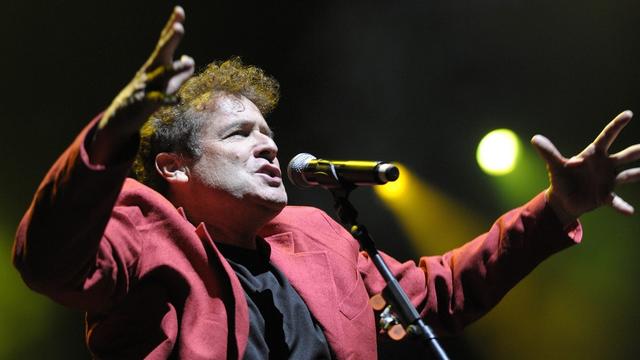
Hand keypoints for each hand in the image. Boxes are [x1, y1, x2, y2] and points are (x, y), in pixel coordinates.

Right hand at [91, 6, 194, 163]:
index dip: (171, 26)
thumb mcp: (166, 84)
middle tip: (179, 26)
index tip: (179, 10)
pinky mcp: (145, 103)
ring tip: (186, 65)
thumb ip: (180, 73)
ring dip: (174, 70)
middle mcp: (151, 71)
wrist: (121, 118)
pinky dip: (168, 100)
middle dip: (170, 40)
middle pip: (161, 52)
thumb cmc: (147, 98)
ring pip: (162, 76)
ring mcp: (147, 86)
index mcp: (155, 65)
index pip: (165, 42)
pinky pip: (158, 100)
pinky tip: (179, 100)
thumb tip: (189, 59)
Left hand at [531, 110, 639, 224]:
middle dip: (636, 151)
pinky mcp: (605, 196)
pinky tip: (629, 211)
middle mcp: (605, 165)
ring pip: (628, 175)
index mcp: (593, 154)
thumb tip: (535, 138)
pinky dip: (622, 206)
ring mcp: (608, 180)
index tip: (628, 114)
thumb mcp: (554, 165)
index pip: (607, 137)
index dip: (616, 125)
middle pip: (624, 155)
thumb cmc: (561, 178)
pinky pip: (616, 201)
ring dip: (637, 173)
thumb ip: (548, 152)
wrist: (563, 199)